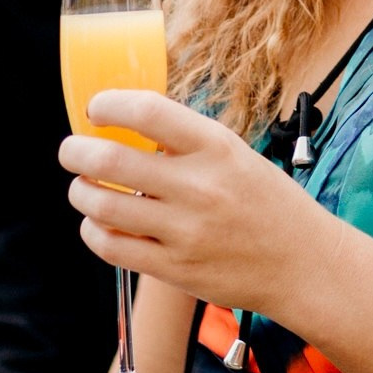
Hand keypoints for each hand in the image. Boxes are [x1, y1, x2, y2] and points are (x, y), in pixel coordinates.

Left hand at [59, 90, 337, 318]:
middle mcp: (199, 187)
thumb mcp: (235, 154)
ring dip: (80, 191)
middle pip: (110, 160)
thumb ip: (185, 141)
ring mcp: (184, 231)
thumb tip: (126, 122)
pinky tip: (98, 221)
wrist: (300, 263)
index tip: (96, 108)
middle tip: (71, 149)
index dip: (110, 104)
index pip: (148, 112)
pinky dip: (94, 230)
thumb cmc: (265, 201)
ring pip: (101, 205)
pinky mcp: (174, 269)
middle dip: (75, 151)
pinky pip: (111, 247)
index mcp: (216, 148)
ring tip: (84, 187)